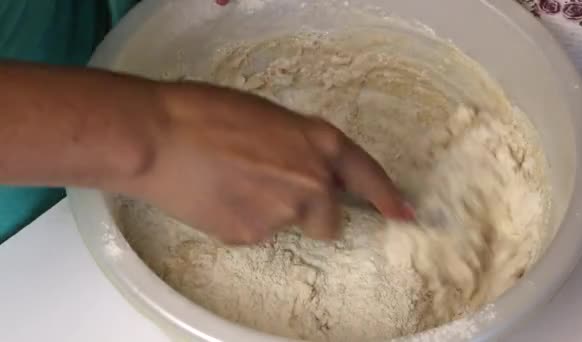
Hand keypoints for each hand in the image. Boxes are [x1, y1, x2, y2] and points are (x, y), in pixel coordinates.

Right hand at [128, 83, 411, 243]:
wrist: (161, 137)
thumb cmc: (206, 112)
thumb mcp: (268, 117)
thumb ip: (298, 146)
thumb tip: (302, 167)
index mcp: (318, 142)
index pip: (366, 174)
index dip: (386, 196)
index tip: (401, 214)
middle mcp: (312, 181)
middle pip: (328, 219)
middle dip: (310, 215)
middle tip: (272, 193)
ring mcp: (284, 212)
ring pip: (286, 225)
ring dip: (267, 212)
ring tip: (231, 184)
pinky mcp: (252, 235)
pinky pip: (253, 232)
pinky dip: (239, 220)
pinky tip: (217, 198)